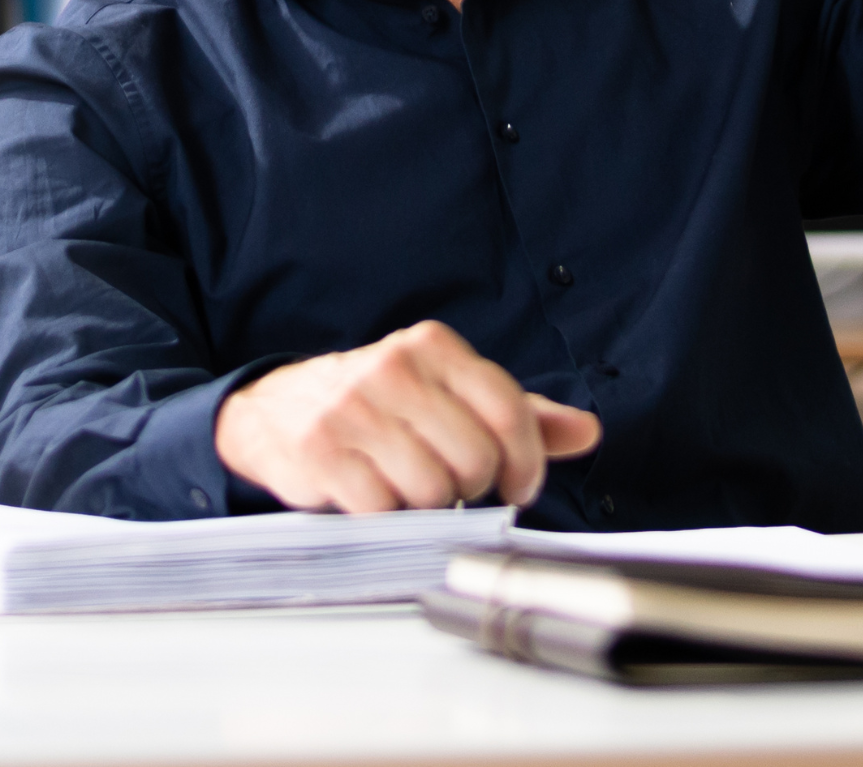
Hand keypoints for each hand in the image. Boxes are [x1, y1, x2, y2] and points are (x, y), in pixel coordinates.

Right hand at [213, 319, 600, 511]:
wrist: (275, 408)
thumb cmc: (380, 404)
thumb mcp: (450, 393)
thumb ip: (520, 415)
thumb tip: (586, 431)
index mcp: (434, 346)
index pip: (508, 410)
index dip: (527, 461)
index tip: (520, 485)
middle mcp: (393, 368)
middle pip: (475, 457)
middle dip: (473, 485)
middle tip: (454, 483)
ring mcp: (352, 408)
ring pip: (431, 488)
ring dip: (428, 503)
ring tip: (409, 485)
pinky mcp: (319, 451)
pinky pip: (381, 509)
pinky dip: (386, 515)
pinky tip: (375, 494)